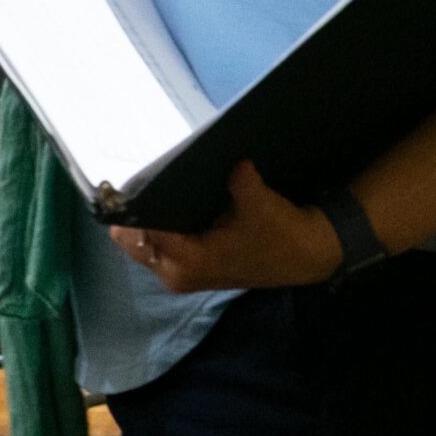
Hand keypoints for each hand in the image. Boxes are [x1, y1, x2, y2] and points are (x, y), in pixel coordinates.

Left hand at [107, 162, 344, 292]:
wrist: (305, 256)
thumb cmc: (279, 233)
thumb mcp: (261, 205)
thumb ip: (241, 182)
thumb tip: (232, 161)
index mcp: (187, 261)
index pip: (142, 229)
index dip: (136, 201)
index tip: (130, 172)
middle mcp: (174, 273)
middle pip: (130, 239)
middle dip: (135, 211)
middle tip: (141, 176)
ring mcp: (178, 275)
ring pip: (138, 244)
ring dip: (143, 219)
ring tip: (152, 185)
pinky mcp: (185, 269)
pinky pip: (152, 246)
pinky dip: (154, 227)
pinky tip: (164, 201)